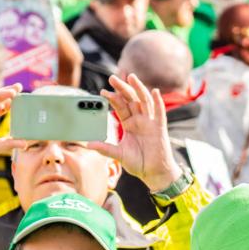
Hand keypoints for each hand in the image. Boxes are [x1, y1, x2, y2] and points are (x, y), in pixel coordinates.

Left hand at [88, 75, 181, 192]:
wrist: (154, 172)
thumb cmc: (138, 163)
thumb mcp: (118, 154)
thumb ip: (105, 148)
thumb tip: (88, 144)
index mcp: (130, 124)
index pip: (121, 107)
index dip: (113, 98)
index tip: (103, 91)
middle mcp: (140, 120)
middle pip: (131, 99)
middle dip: (122, 88)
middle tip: (112, 78)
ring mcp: (150, 122)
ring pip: (144, 101)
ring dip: (138, 89)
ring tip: (131, 77)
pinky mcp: (160, 128)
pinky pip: (160, 112)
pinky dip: (158, 101)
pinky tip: (155, 91)